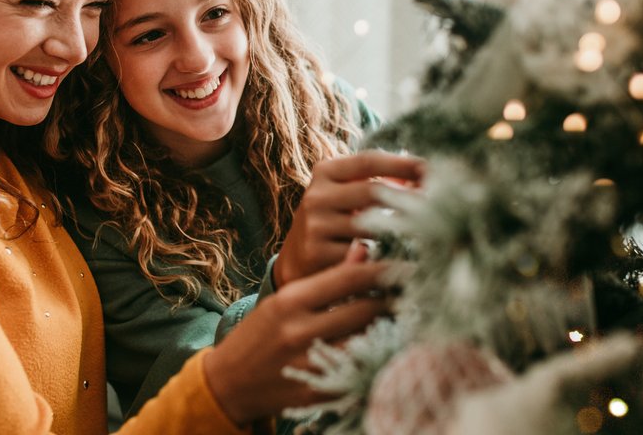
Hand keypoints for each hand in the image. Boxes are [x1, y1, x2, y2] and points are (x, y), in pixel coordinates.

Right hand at [203, 258, 391, 424]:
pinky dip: (376, 356)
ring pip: (368, 339)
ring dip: (390, 327)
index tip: (409, 264)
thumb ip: (326, 278)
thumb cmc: (262, 333)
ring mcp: (308, 364)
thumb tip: (364, 249)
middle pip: (366, 309)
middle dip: (395, 299)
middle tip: (415, 291)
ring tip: (405, 316)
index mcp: (290, 301)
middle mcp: (299, 331)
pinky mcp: (317, 393)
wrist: (228, 382)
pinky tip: (387, 346)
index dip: (385, 269)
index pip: (350, 278)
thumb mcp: (286, 300)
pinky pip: (359, 370)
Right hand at [273, 151, 422, 288]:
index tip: (433, 168)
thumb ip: (378, 180)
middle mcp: (316, 196)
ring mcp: (315, 226)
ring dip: (403, 230)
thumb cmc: (334, 220)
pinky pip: (363, 255)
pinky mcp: (318, 255)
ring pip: (372, 226)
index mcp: (325, 172)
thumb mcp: (346, 194)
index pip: (369, 160)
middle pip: (373, 191)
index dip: (403, 164)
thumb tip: (424, 174)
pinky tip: (404, 259)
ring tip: (431, 233)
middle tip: (441, 205)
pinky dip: (387, 257)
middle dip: (409, 198)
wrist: (296, 260)